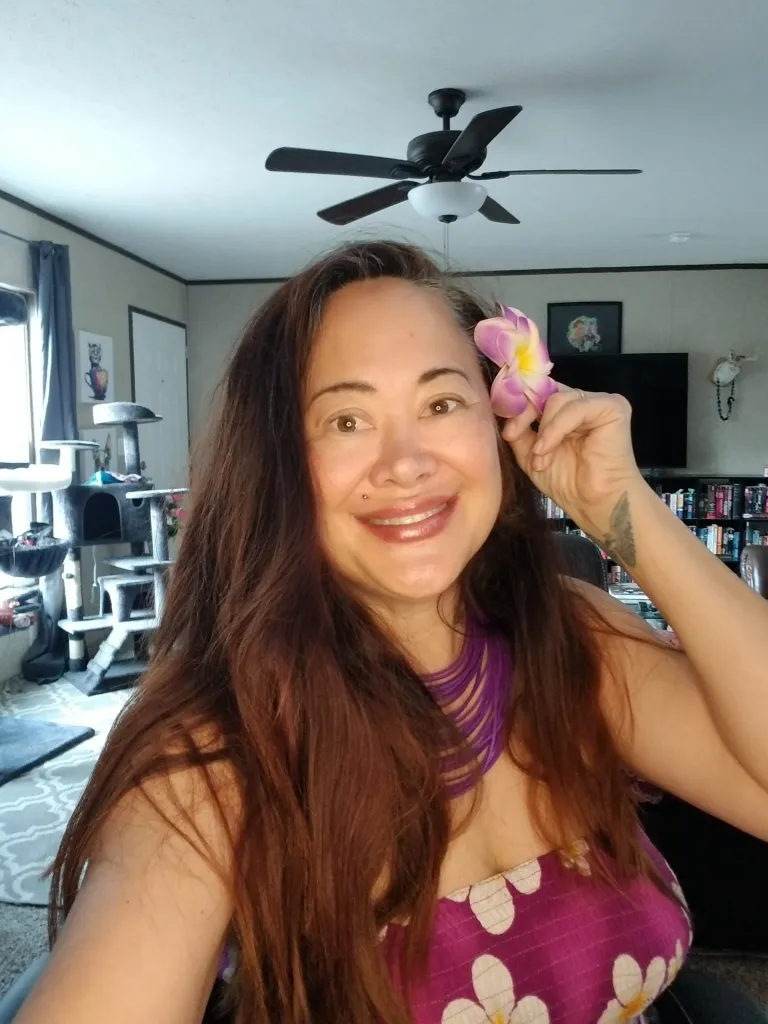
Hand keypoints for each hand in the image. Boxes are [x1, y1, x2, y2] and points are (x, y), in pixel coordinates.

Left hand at [502, 384, 645, 533]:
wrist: (593, 504)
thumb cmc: (566, 482)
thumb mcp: (530, 453)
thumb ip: (519, 430)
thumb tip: (504, 411)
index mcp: (564, 411)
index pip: (538, 393)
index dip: (519, 405)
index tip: (505, 428)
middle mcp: (582, 402)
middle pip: (546, 392)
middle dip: (525, 414)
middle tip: (512, 436)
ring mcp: (597, 402)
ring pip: (557, 399)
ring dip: (543, 431)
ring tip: (539, 457)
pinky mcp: (613, 407)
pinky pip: (575, 408)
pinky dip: (555, 429)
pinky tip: (545, 449)